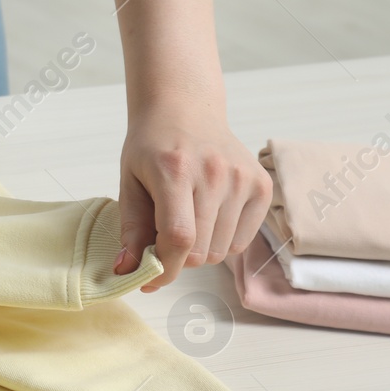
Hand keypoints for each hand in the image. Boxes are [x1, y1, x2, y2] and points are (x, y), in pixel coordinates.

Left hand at [112, 105, 272, 289]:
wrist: (185, 110)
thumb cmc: (152, 147)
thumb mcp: (129, 182)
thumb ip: (130, 229)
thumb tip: (126, 271)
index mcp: (176, 171)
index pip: (178, 237)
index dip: (163, 268)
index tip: (148, 279)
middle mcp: (216, 174)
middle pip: (201, 251)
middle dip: (177, 259)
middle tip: (162, 242)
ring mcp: (243, 180)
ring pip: (222, 252)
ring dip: (200, 251)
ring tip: (185, 222)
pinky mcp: (263, 187)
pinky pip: (242, 241)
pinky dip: (222, 242)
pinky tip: (208, 217)